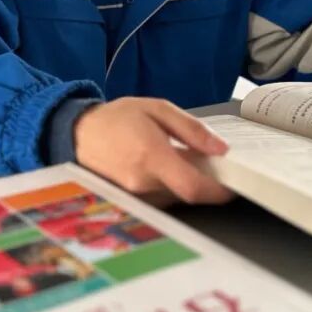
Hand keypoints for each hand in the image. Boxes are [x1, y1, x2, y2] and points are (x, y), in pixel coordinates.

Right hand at [73, 98, 233, 204]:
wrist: (78, 134)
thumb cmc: (118, 118)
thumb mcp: (158, 108)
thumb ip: (191, 129)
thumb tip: (220, 149)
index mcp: (152, 156)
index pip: (194, 187)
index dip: (218, 190)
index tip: (233, 183)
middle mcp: (143, 183)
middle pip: (189, 194)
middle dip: (205, 181)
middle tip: (209, 162)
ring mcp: (136, 196)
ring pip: (177, 198)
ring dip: (188, 184)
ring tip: (183, 161)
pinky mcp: (132, 202)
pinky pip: (163, 199)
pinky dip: (172, 187)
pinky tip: (166, 170)